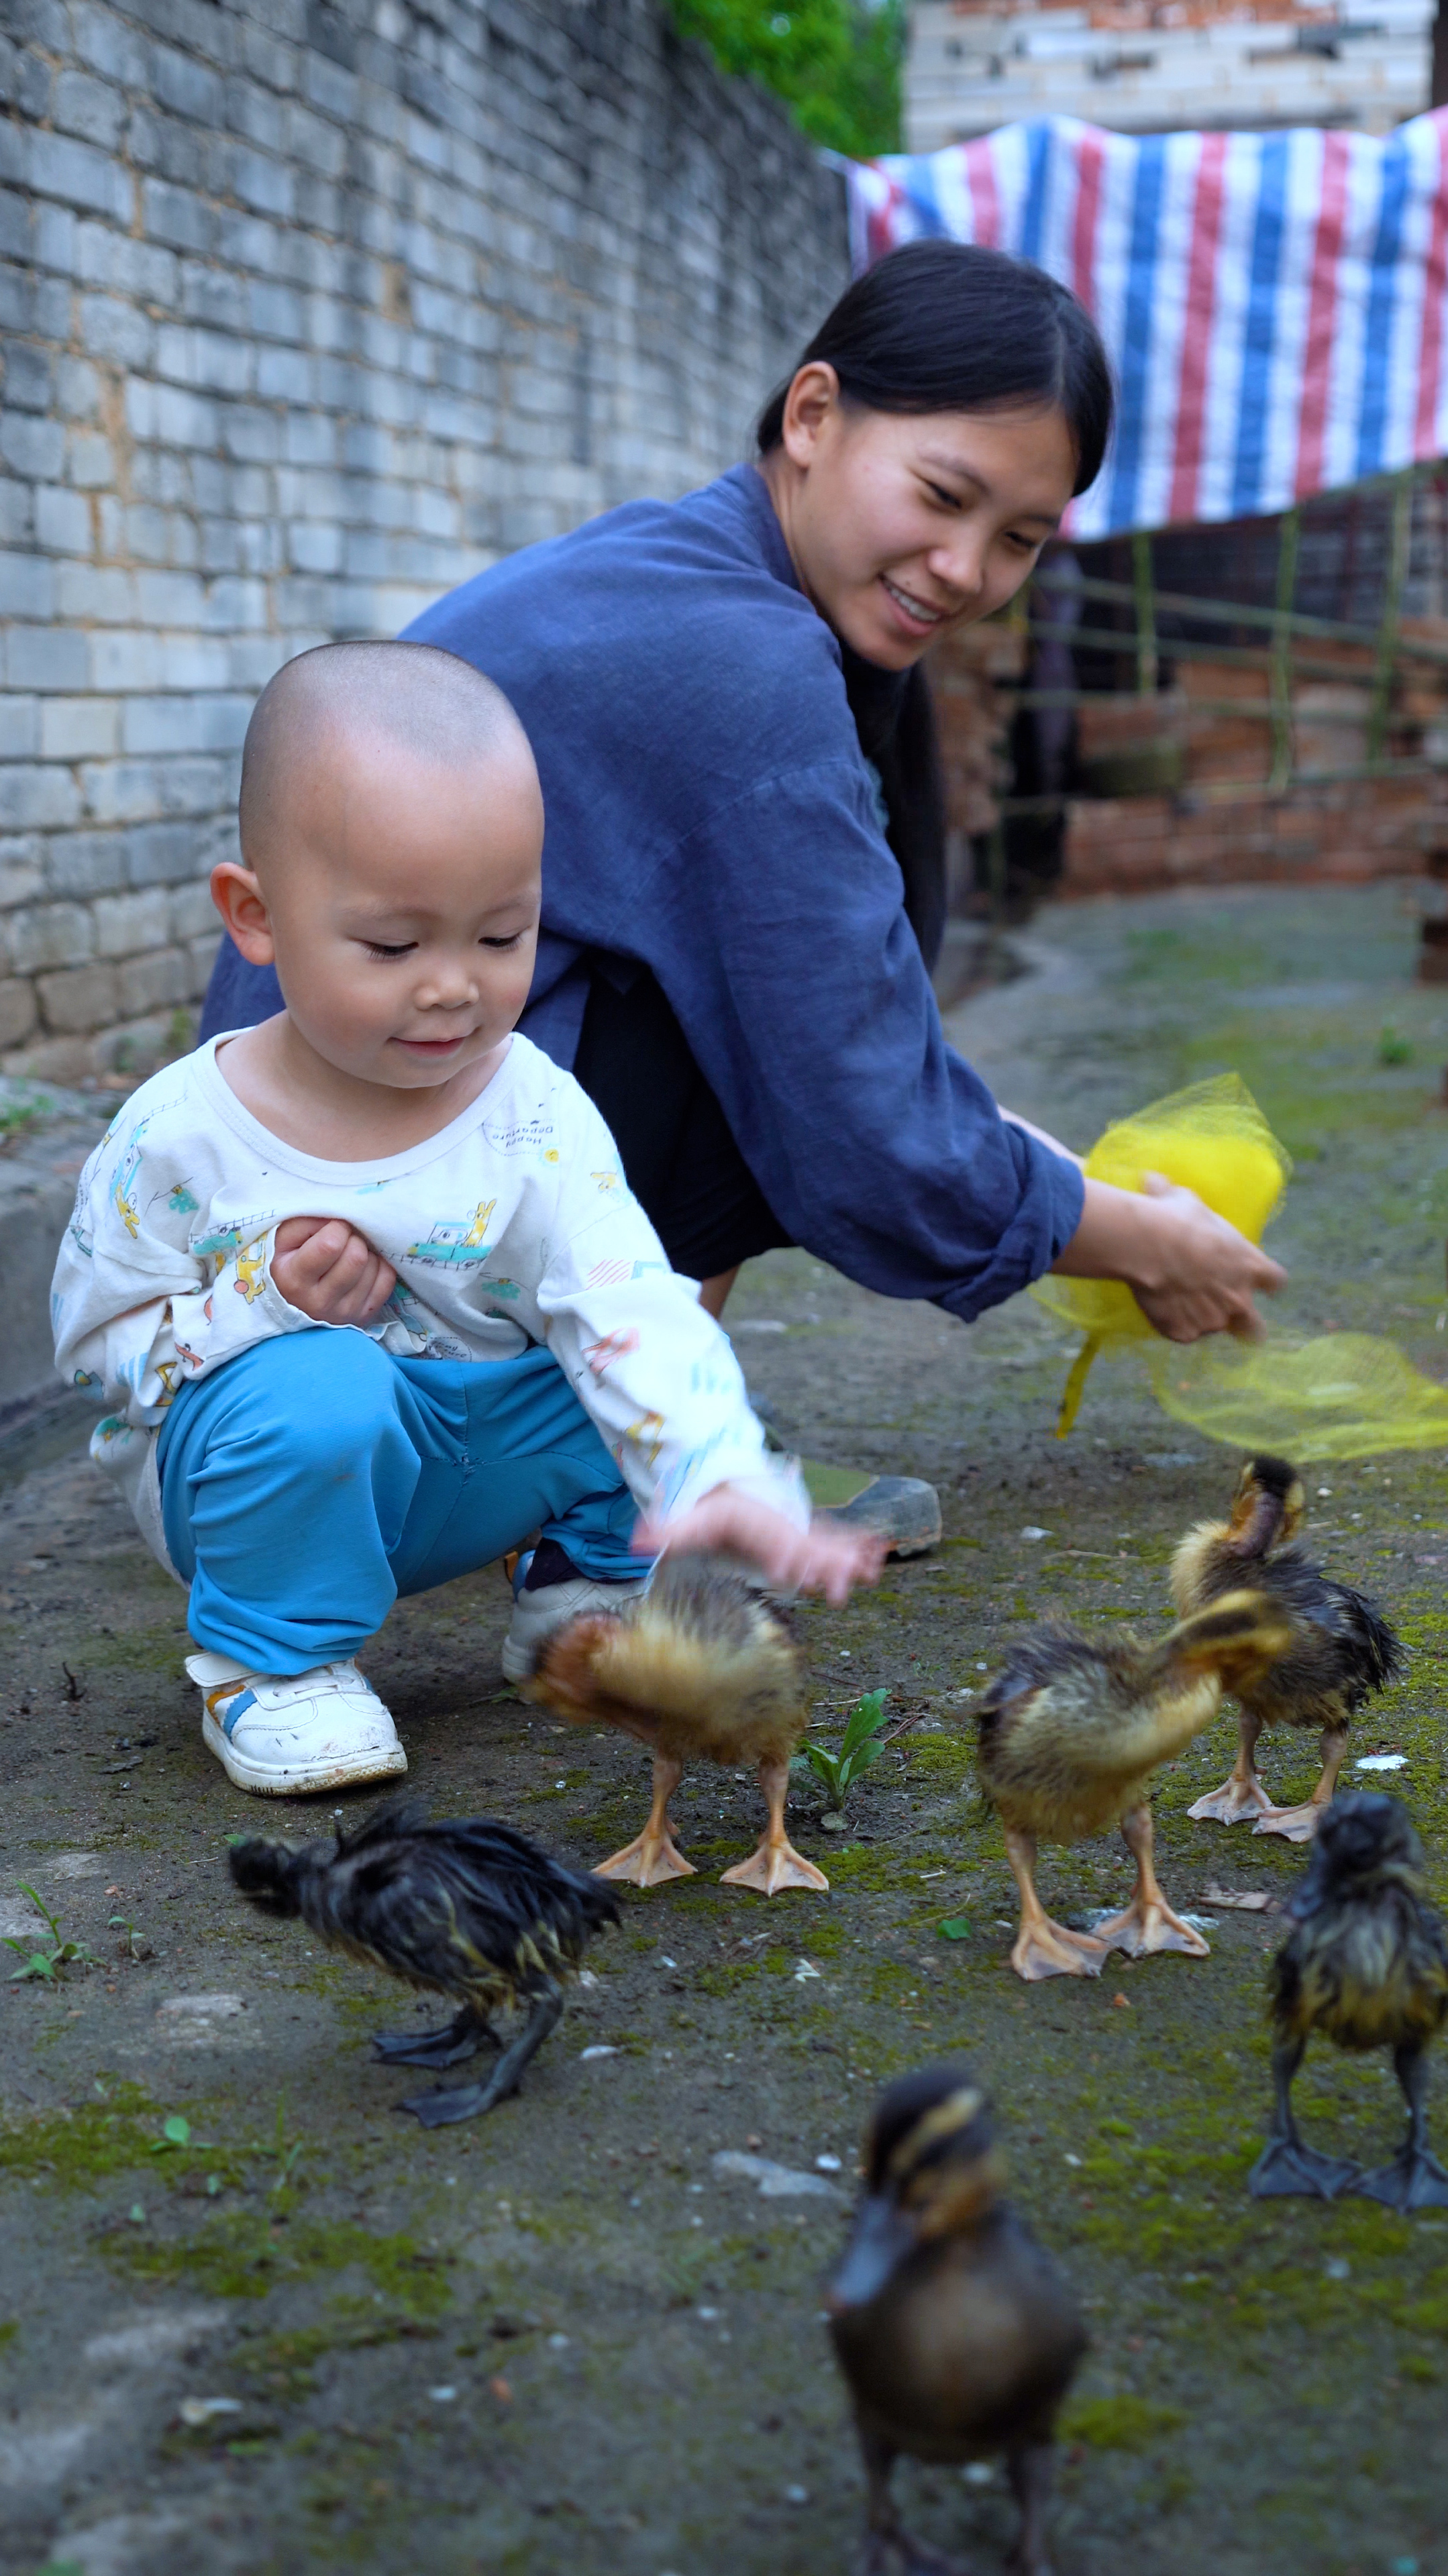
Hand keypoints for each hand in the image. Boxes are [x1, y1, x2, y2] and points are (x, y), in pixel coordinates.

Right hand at [271, 1216, 396, 1324]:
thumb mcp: (283, 1238)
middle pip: (356, 1257)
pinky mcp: (363, 1316)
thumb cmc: (287, 1263)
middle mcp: (319, 1302)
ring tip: (350, 1255)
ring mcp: (343, 1312)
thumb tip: (341, 1216)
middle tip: (344, 1240)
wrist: (289, 1304)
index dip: (337, 1228)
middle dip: (353, 1239)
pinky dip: (379, 1266)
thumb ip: (307, 1221)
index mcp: (294, 1280)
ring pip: (373, 1267)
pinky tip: (363, 1266)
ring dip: (365, 1253)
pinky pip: (387, 1281)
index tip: (332, 1228)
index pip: (330, 1245)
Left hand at [632, 1484, 884, 1603]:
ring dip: (847, 1556)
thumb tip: (635, 1542)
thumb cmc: (709, 1510)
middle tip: (837, 1584)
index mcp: (754, 1523)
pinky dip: (854, 1548)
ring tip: (870, 1569)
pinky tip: (875, 1560)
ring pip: (826, 1544)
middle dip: (822, 1564)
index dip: (781, 1555)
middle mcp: (780, 1527)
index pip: (769, 1540)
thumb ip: (666, 1530)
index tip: (791, 1571)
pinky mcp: (805, 1537)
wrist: (730, 1484)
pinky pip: (833, 1542)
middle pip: (804, 1546)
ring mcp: (796, 1530)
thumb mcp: (688, 1518)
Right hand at [1054, 1175, 1285, 1344]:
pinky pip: (1182, 1332)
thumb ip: (1179, 1198)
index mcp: (1250, 1266)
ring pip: (1211, 1327)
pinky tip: (1159, 1308)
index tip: (1256, 1278)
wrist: (1148, 1246)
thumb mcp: (1183, 1200)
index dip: (1266, 1280)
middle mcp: (1239, 1299)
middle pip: (1255, 1329)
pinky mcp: (1185, 1333)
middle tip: (1228, 1317)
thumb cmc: (1175, 1218)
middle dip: (1246, 1327)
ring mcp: (1213, 1320)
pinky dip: (1173, 1324)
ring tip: (1176, 1301)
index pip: (1276, 1281)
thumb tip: (1154, 1180)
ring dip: (1200, 1318)